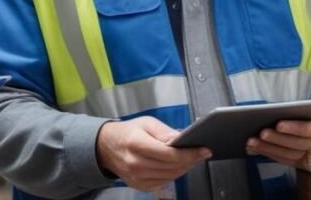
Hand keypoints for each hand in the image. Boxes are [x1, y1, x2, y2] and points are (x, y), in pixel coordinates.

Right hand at [96, 117, 211, 191]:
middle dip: (191, 160)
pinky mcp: (140, 186)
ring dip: (185, 168)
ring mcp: (137, 178)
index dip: (190, 153)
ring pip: (171, 176)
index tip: (204, 150)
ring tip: (192, 158)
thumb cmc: (128, 132)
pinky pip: (164, 182)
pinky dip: (174, 174)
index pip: (170, 154)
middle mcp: (135, 164)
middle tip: (201, 152)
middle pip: (173, 167)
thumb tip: (182, 139)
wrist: (106, 147)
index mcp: (136, 144)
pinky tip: (178, 165)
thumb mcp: (146, 123)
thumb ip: (165, 132)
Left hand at [245, 113, 310, 166]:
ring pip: (291, 156)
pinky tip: (255, 149)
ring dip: (269, 149)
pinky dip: (269, 155)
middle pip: (298, 145)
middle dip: (278, 140)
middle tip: (261, 133)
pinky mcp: (303, 164)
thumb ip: (301, 111)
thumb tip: (273, 110)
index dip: (295, 128)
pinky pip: (286, 161)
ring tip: (252, 142)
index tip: (278, 124)